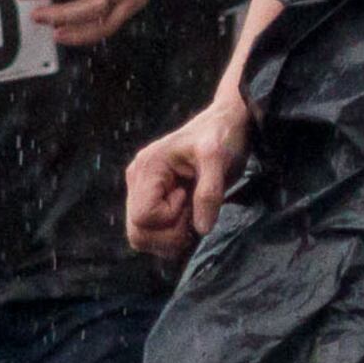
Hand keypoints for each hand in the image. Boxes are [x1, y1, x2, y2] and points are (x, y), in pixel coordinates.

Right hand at [126, 96, 248, 260]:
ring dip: (172, 238)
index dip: (170, 217)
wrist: (226, 124)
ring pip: (142, 238)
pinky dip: (172, 237)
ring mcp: (142, 191)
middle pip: (137, 233)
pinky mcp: (153, 199)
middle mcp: (137, 180)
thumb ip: (209, 193)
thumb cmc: (221, 135)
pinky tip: (190, 217)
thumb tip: (201, 229)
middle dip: (170, 235)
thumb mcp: (218, 159)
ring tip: (193, 213)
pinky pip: (153, 233)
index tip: (189, 196)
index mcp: (147, 168)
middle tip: (194, 213)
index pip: (143, 217)